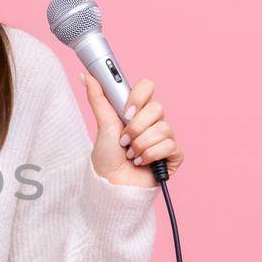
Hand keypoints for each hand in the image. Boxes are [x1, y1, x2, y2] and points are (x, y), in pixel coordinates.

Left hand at [80, 71, 183, 187]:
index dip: (138, 97)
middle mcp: (153, 121)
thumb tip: (88, 77)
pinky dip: (151, 155)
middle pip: (157, 108)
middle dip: (135, 128)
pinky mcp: (173, 155)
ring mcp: (165, 137)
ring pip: (163, 128)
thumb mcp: (103, 125)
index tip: (126, 112)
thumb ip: (98, 99)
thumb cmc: (107, 157)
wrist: (112, 184)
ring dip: (140, 145)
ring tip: (130, 155)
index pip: (148, 87)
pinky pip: (170, 145)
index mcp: (138, 110)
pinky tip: (142, 162)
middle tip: (124, 141)